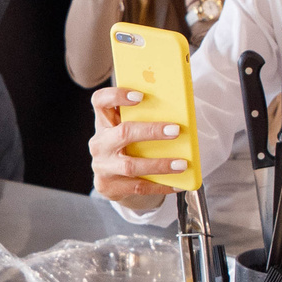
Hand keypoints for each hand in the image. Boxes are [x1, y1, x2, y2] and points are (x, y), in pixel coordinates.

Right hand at [88, 86, 188, 201]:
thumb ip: (143, 119)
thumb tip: (178, 112)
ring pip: (131, 165)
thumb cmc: (127, 148)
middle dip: (151, 131)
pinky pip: (138, 186)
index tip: (140, 95)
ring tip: (181, 164)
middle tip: (176, 130)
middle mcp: (100, 143)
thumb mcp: (129, 130)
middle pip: (123, 133)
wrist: (113, 181)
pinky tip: (177, 184)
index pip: (100, 101)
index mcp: (104, 122)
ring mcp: (102, 166)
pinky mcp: (108, 186)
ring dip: (159, 164)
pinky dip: (160, 185)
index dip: (116, 95)